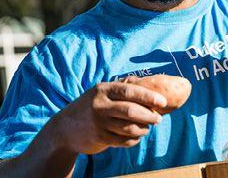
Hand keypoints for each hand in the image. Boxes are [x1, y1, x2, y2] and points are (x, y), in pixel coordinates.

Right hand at [49, 81, 167, 154]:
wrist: (64, 129)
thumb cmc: (92, 107)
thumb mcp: (103, 93)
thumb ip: (123, 89)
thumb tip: (152, 87)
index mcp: (104, 89)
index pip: (130, 91)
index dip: (149, 97)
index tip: (163, 102)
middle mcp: (100, 105)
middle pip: (131, 111)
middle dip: (149, 116)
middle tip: (158, 119)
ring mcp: (99, 122)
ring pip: (129, 128)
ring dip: (143, 129)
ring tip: (147, 128)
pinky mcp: (99, 138)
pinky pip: (124, 140)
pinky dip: (134, 140)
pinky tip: (136, 136)